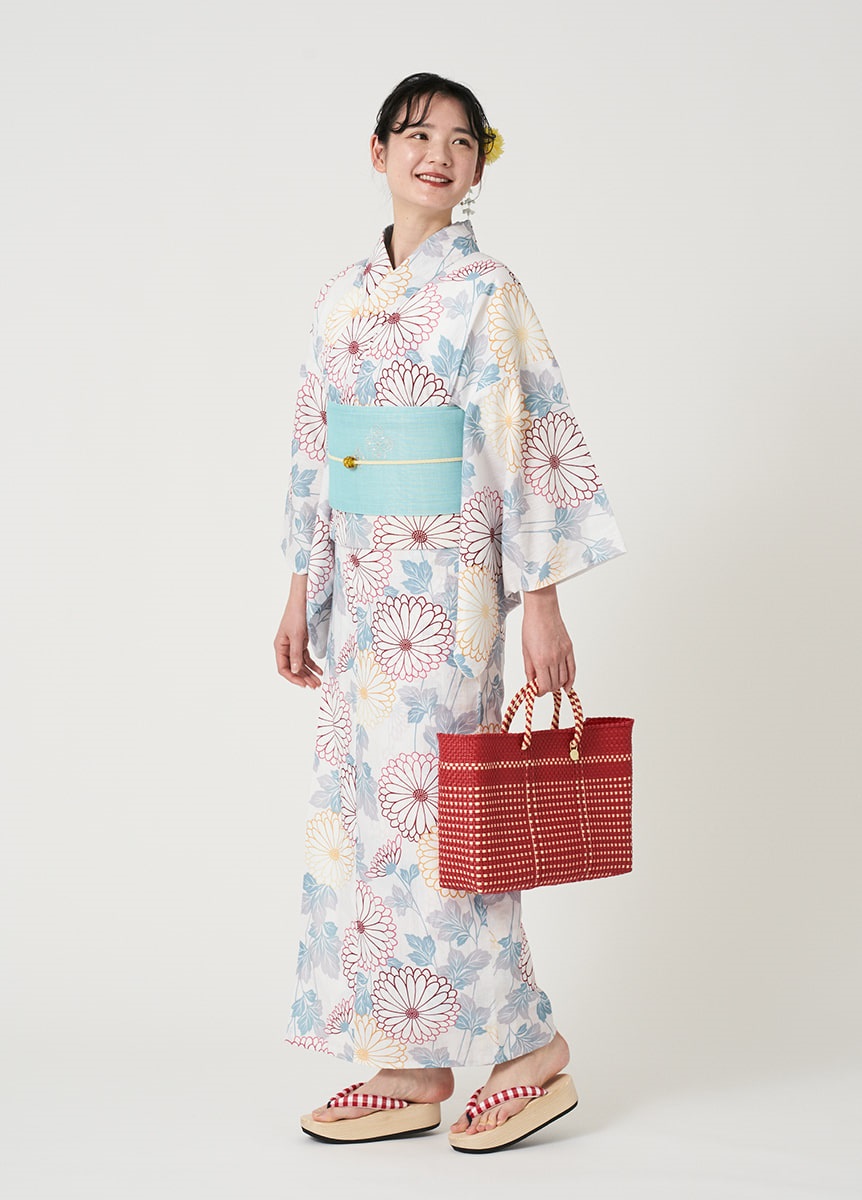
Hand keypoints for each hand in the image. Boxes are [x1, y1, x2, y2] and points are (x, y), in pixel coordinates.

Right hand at [274, 574, 322, 688]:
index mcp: (279, 647)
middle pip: (293, 668)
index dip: (293, 678)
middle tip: (315, 685)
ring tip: (318, 681)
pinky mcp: (301, 641)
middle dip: (304, 677)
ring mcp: (293, 645)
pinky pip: (305, 657)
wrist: (303, 599)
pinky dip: (312, 664)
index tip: (304, 684)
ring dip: (309, 673)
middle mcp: (285, 647)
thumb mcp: (297, 636)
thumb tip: (295, 671)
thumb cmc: (296, 615)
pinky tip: (319, 670)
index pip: (283, 668)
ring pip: (300, 664)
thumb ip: (296, 654)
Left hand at [521, 585, 575, 695]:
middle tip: (542, 687)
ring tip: (551, 683)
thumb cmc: (531, 627)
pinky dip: (571, 680)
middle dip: (548, 689)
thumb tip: (532, 684)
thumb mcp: (525, 651)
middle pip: (554, 684)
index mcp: (540, 660)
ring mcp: (563, 654)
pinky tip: (567, 686)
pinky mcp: (569, 649)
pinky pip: (572, 669)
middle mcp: (553, 658)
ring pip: (564, 678)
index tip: (536, 692)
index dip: (539, 692)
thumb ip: (529, 669)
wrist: (542, 611)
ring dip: (558, 685)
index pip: (544, 686)